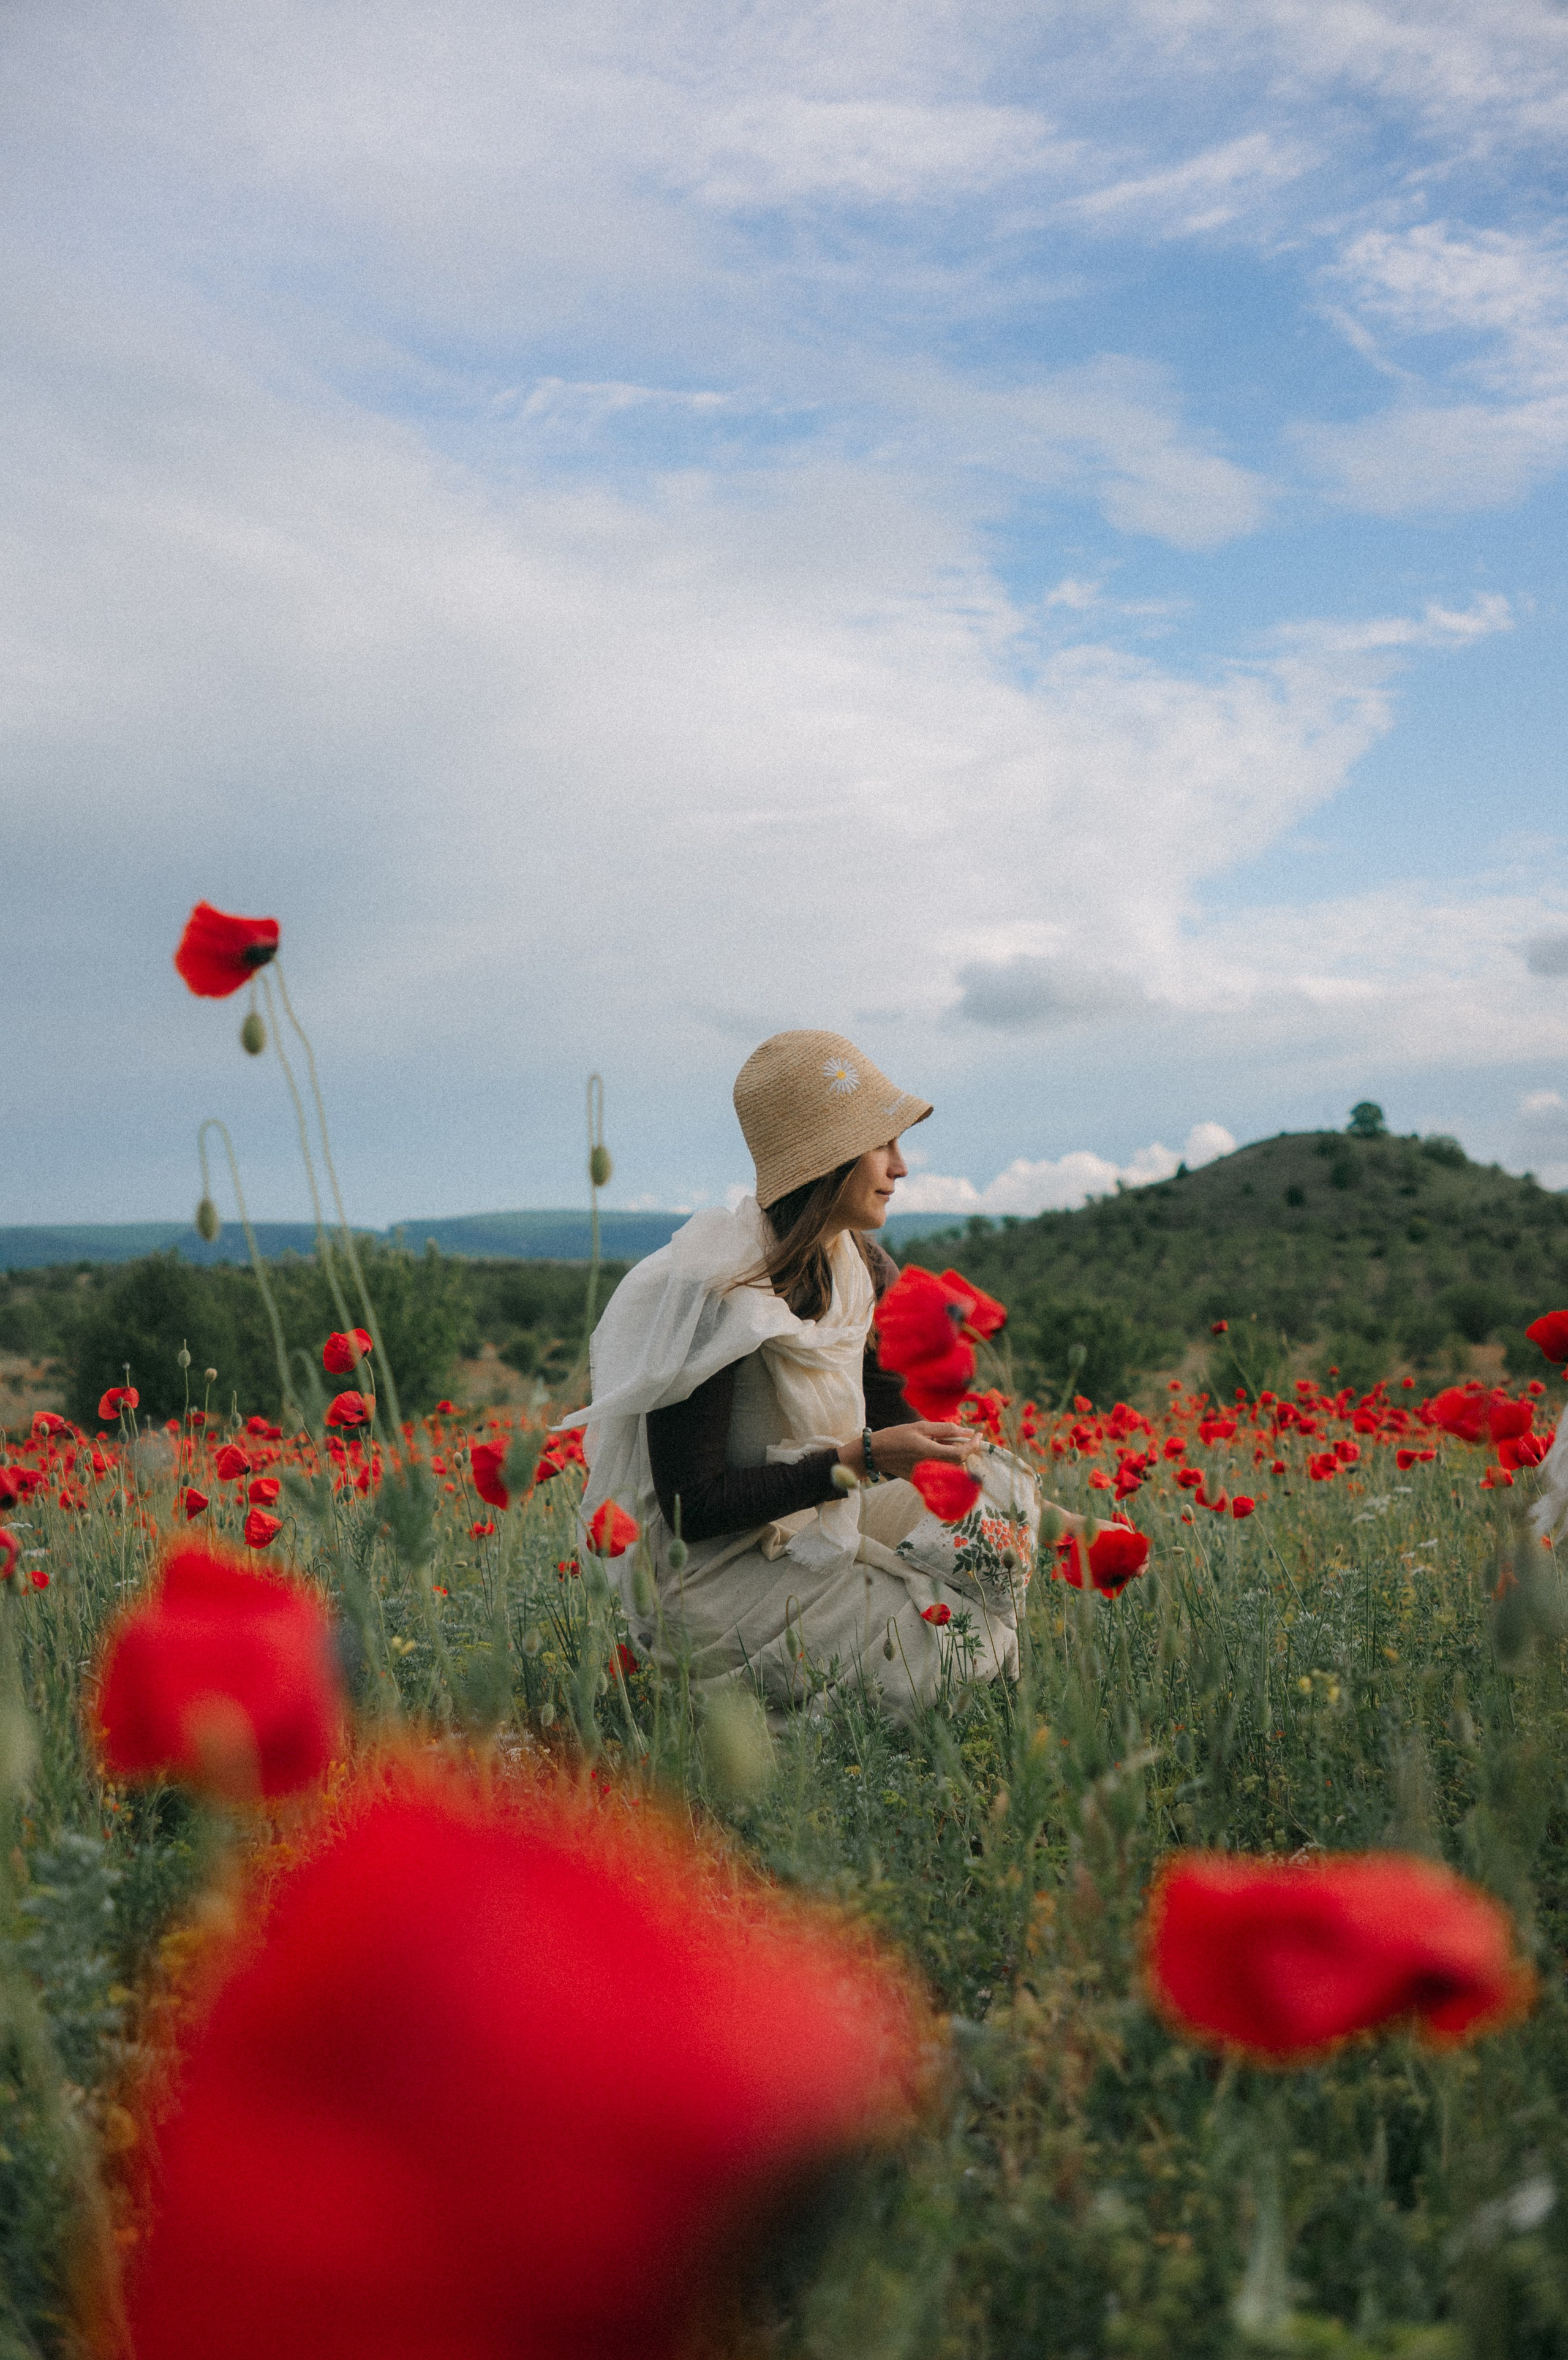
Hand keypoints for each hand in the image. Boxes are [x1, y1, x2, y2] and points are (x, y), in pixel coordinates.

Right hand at [837, 1421, 976, 1483]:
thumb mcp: (921, 1427)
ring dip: (957, 1455)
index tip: (979, 1435)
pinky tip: (938, 1450)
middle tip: (966, 1435)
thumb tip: (968, 1431)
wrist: (876, 1454)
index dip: (973, 1445)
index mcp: (929, 1452)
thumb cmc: (897, 1436)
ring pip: (953, 1468)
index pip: (960, 1453)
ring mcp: (927, 1476)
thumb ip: (946, 1429)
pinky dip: (947, 1462)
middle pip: (960, 1462)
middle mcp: (930, 1467)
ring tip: (946, 1441)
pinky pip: (943, 1472)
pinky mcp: (923, 1481)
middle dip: (967, 1449)